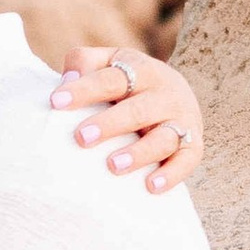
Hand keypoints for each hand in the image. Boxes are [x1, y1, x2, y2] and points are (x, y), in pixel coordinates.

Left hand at [52, 42, 203, 194]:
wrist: (175, 95)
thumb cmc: (129, 83)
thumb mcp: (110, 63)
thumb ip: (86, 63)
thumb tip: (67, 78)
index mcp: (142, 70)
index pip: (112, 79)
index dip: (84, 90)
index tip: (56, 102)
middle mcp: (166, 94)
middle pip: (138, 110)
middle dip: (110, 124)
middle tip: (82, 137)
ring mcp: (182, 121)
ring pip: (164, 138)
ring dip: (140, 153)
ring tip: (113, 166)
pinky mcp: (194, 146)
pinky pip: (186, 161)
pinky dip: (171, 174)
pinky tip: (151, 186)